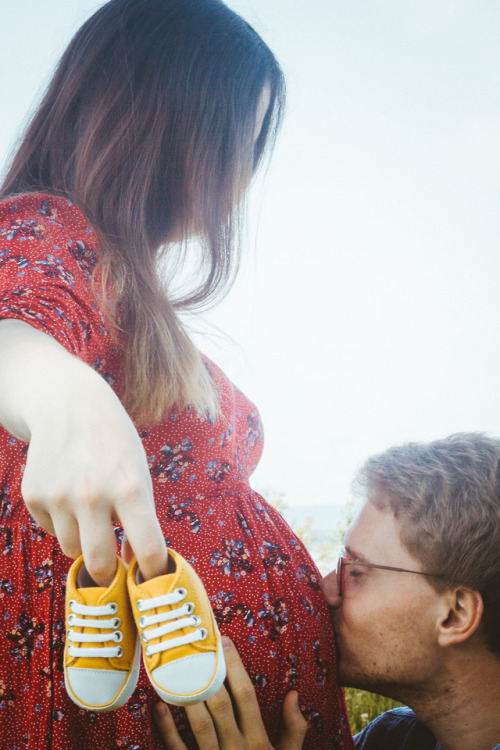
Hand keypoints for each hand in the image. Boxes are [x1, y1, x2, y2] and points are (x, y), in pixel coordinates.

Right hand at [0, 320, 166, 585]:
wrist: (69, 405)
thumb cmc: (114, 443)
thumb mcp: (138, 472)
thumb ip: (140, 516)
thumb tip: (133, 563)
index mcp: (130, 489)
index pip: (147, 548)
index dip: (152, 571)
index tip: (154, 581)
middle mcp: (93, 495)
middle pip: (100, 564)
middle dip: (108, 572)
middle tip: (112, 564)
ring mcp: (60, 496)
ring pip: (72, 549)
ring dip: (83, 539)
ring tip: (88, 507)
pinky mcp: (34, 496)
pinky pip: (51, 530)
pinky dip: (61, 521)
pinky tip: (67, 490)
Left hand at [154, 638, 306, 749]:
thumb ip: (294, 729)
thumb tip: (294, 694)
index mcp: (258, 742)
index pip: (246, 696)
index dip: (235, 668)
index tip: (225, 643)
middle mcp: (236, 748)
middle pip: (221, 704)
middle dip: (209, 673)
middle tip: (197, 646)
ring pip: (198, 724)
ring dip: (188, 696)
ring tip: (178, 669)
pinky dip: (167, 728)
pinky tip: (159, 706)